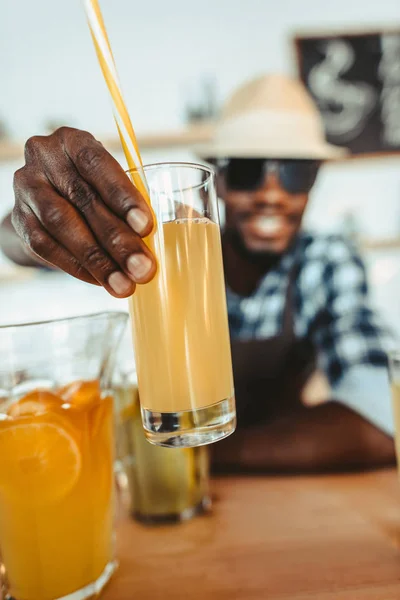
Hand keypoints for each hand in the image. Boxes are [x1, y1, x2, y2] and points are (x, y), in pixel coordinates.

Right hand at [12, 127, 155, 296]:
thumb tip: (189, 223)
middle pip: (83, 201)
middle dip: (116, 239)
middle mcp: (46, 158)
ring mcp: (27, 188)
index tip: (147, 227)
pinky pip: (47, 247)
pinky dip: (77, 267)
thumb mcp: (110, 179)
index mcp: (74, 141)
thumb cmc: (92, 186)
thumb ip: (139, 196)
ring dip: (98, 260)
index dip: (123, 197)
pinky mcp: (20, 219)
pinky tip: (101, 281)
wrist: (43, 195)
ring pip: (62, 226)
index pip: (98, 165)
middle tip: (143, 269)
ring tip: (124, 284)